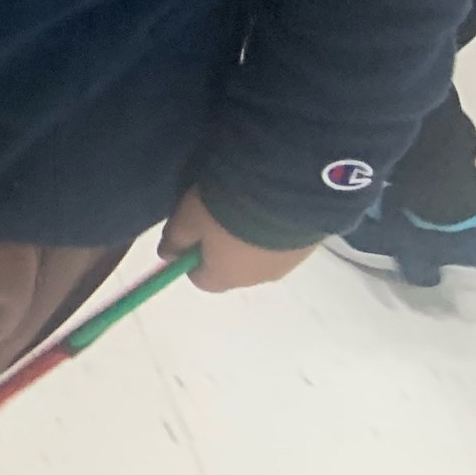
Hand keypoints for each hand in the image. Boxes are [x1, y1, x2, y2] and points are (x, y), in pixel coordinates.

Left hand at [160, 188, 314, 292]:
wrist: (284, 194)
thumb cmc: (224, 210)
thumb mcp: (187, 219)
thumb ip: (175, 239)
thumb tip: (166, 256)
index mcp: (225, 277)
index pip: (201, 280)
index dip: (192, 258)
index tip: (190, 234)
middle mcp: (257, 279)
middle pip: (232, 269)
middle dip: (221, 247)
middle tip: (216, 215)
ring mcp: (287, 264)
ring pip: (258, 256)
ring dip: (250, 238)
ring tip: (246, 207)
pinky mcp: (308, 246)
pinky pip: (282, 243)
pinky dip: (273, 230)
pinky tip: (269, 206)